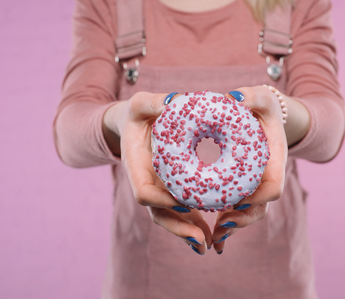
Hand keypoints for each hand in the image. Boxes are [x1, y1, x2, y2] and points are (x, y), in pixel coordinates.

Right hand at [103, 92, 212, 253]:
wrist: (133, 125)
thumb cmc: (138, 113)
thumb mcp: (142, 104)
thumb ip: (154, 102)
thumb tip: (174, 101)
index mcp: (135, 165)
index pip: (143, 192)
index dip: (162, 202)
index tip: (186, 203)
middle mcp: (145, 182)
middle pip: (158, 213)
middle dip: (178, 228)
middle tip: (202, 241)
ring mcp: (156, 189)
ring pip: (168, 217)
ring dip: (187, 232)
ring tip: (209, 244)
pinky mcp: (167, 190)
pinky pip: (178, 211)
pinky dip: (192, 223)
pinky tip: (210, 233)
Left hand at [211, 86, 287, 252]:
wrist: (262, 117)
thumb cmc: (261, 107)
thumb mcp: (261, 98)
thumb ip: (253, 95)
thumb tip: (233, 97)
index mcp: (275, 160)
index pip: (273, 187)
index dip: (259, 198)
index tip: (238, 202)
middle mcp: (266, 177)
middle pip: (260, 207)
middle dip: (242, 219)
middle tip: (221, 226)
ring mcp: (254, 185)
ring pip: (247, 212)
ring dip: (233, 226)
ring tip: (215, 237)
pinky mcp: (241, 187)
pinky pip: (235, 208)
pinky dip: (226, 221)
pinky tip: (212, 233)